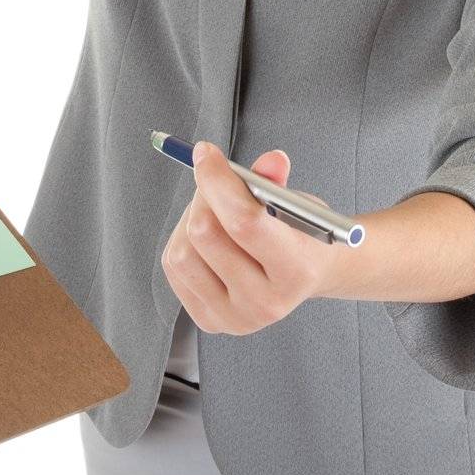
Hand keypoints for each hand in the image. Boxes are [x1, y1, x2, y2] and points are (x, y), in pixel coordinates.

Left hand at [161, 142, 338, 334]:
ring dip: (191, 219)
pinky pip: (173, 267)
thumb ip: (278, 182)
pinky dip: (183, 240)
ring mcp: (235, 318)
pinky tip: (208, 239)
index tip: (205, 152)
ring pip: (183, 251)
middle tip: (215, 180)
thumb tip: (271, 161)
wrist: (301, 278)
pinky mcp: (209, 321)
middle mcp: (266, 303)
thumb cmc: (298, 233)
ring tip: (215, 213)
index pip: (244, 222)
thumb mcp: (297, 203)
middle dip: (205, 194)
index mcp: (297, 271)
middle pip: (206, 234)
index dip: (218, 181)